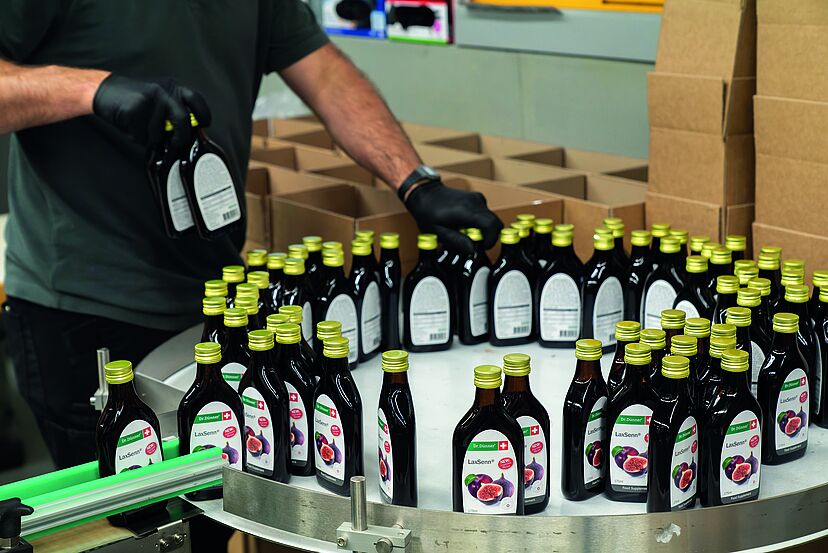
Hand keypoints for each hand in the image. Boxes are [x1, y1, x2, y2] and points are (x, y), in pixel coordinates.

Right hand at [92, 74, 210, 149]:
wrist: (103, 89)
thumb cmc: (132, 96)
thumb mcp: (158, 96)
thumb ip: (174, 109)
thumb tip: (190, 130)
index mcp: (171, 87)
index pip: (196, 100)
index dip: (203, 115)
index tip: (204, 124)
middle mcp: (163, 91)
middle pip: (183, 121)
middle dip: (181, 137)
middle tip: (175, 142)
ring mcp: (149, 100)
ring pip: (160, 133)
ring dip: (151, 137)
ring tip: (141, 125)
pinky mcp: (135, 110)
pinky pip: (143, 136)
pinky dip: (137, 137)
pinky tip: (131, 126)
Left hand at [404, 179, 502, 253]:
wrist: (425, 194)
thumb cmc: (428, 213)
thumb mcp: (439, 232)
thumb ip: (457, 241)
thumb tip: (473, 250)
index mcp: (466, 211)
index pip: (491, 225)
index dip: (491, 239)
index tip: (482, 247)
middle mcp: (476, 202)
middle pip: (495, 222)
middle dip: (490, 236)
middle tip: (476, 244)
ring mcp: (478, 198)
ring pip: (491, 219)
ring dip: (484, 230)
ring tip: (467, 233)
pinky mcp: (477, 198)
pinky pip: (486, 214)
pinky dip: (482, 222)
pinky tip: (466, 225)